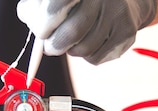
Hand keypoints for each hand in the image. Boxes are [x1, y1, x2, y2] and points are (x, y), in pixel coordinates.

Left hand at [17, 0, 156, 64]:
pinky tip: (88, 41)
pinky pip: (96, 57)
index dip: (45, 24)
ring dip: (70, 50)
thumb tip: (31, 21)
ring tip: (72, 40)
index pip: (57, 5)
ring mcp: (117, 14)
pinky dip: (86, 55)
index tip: (41, 33)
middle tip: (50, 46)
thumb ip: (36, 6)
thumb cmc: (79, 0)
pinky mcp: (126, 32)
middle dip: (54, 45)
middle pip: (72, 33)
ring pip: (83, 49)